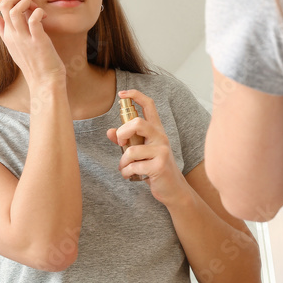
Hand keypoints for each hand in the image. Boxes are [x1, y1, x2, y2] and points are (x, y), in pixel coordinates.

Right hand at [0, 0, 65, 86]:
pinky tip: (43, 15)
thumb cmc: (33, 64)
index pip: (1, 7)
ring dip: (26, 2)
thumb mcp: (14, 46)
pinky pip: (33, 19)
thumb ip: (3, 31)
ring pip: (15, 10)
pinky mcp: (37, 41)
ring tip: (35, 6)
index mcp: (8, 35)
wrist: (44, 82)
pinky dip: (37, 12)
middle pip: (6, 5)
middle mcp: (13, 35)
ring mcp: (24, 38)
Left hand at [105, 89, 189, 206]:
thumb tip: (109, 131)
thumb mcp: (141, 151)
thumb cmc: (154, 168)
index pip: (149, 105)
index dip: (135, 95)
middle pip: (138, 123)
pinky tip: (130, 176)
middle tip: (120, 144)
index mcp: (156, 130)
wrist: (173, 189)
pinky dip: (127, 173)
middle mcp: (161, 137)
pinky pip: (134, 166)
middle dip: (122, 133)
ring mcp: (161, 151)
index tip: (122, 94)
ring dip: (122, 163)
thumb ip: (126, 141)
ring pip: (131, 150)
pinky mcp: (159, 166)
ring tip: (124, 168)